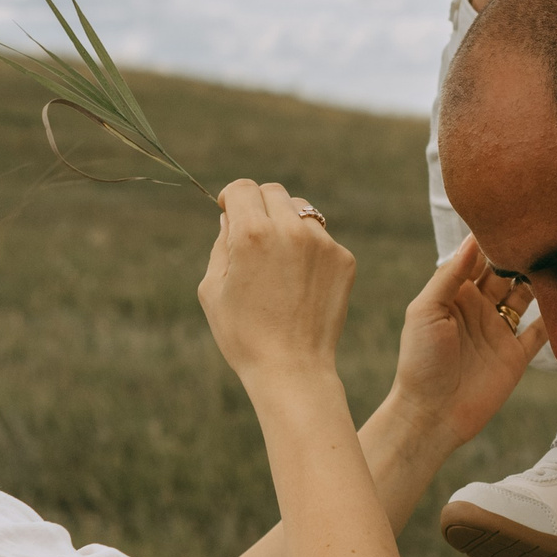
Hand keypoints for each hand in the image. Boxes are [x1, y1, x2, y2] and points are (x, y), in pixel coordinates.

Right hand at [197, 180, 356, 382]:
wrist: (292, 368)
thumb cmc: (244, 334)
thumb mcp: (213, 290)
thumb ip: (220, 245)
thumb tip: (230, 218)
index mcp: (252, 233)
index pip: (242, 188)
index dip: (231, 196)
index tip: (229, 210)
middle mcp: (290, 229)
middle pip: (274, 192)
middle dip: (259, 206)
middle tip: (253, 234)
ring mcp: (322, 243)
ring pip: (302, 211)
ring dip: (287, 224)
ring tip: (278, 261)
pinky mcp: (344, 259)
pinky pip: (322, 238)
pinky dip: (309, 249)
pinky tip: (299, 282)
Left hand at [385, 238, 545, 449]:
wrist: (432, 414)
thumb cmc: (420, 361)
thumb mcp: (426, 311)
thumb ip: (449, 276)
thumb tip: (472, 240)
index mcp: (454, 294)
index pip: (477, 258)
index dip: (492, 238)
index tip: (513, 213)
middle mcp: (479, 308)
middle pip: (506, 272)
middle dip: (521, 254)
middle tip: (543, 232)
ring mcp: (499, 331)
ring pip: (526, 297)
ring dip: (541, 280)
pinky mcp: (516, 355)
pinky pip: (541, 332)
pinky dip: (556, 319)